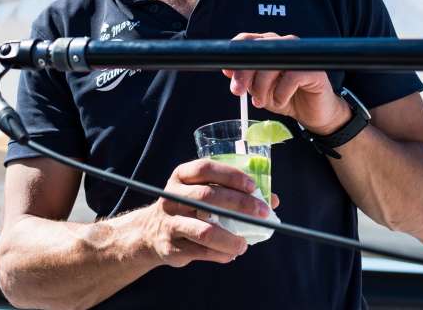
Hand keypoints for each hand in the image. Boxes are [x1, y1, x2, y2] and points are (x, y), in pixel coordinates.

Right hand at [140, 158, 271, 267]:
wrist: (149, 233)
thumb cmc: (186, 208)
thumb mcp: (201, 193)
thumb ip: (233, 193)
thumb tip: (272, 199)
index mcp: (180, 177)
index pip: (204, 169)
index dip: (230, 175)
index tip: (253, 186)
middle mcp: (172, 196)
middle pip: (207, 197)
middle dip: (239, 205)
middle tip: (262, 213)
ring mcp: (170, 222)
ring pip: (204, 231)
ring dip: (230, 238)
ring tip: (245, 244)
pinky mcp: (170, 247)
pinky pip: (201, 252)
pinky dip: (221, 254)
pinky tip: (232, 253)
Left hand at [222, 32, 349, 133]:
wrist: (312, 113)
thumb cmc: (286, 96)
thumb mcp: (260, 89)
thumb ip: (246, 79)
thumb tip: (228, 70)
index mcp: (271, 47)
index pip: (248, 40)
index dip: (236, 56)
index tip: (228, 74)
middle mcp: (285, 45)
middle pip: (258, 52)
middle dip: (244, 74)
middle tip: (239, 92)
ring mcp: (300, 56)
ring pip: (272, 65)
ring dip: (261, 87)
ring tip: (261, 101)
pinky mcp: (313, 70)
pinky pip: (290, 78)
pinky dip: (280, 93)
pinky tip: (281, 101)